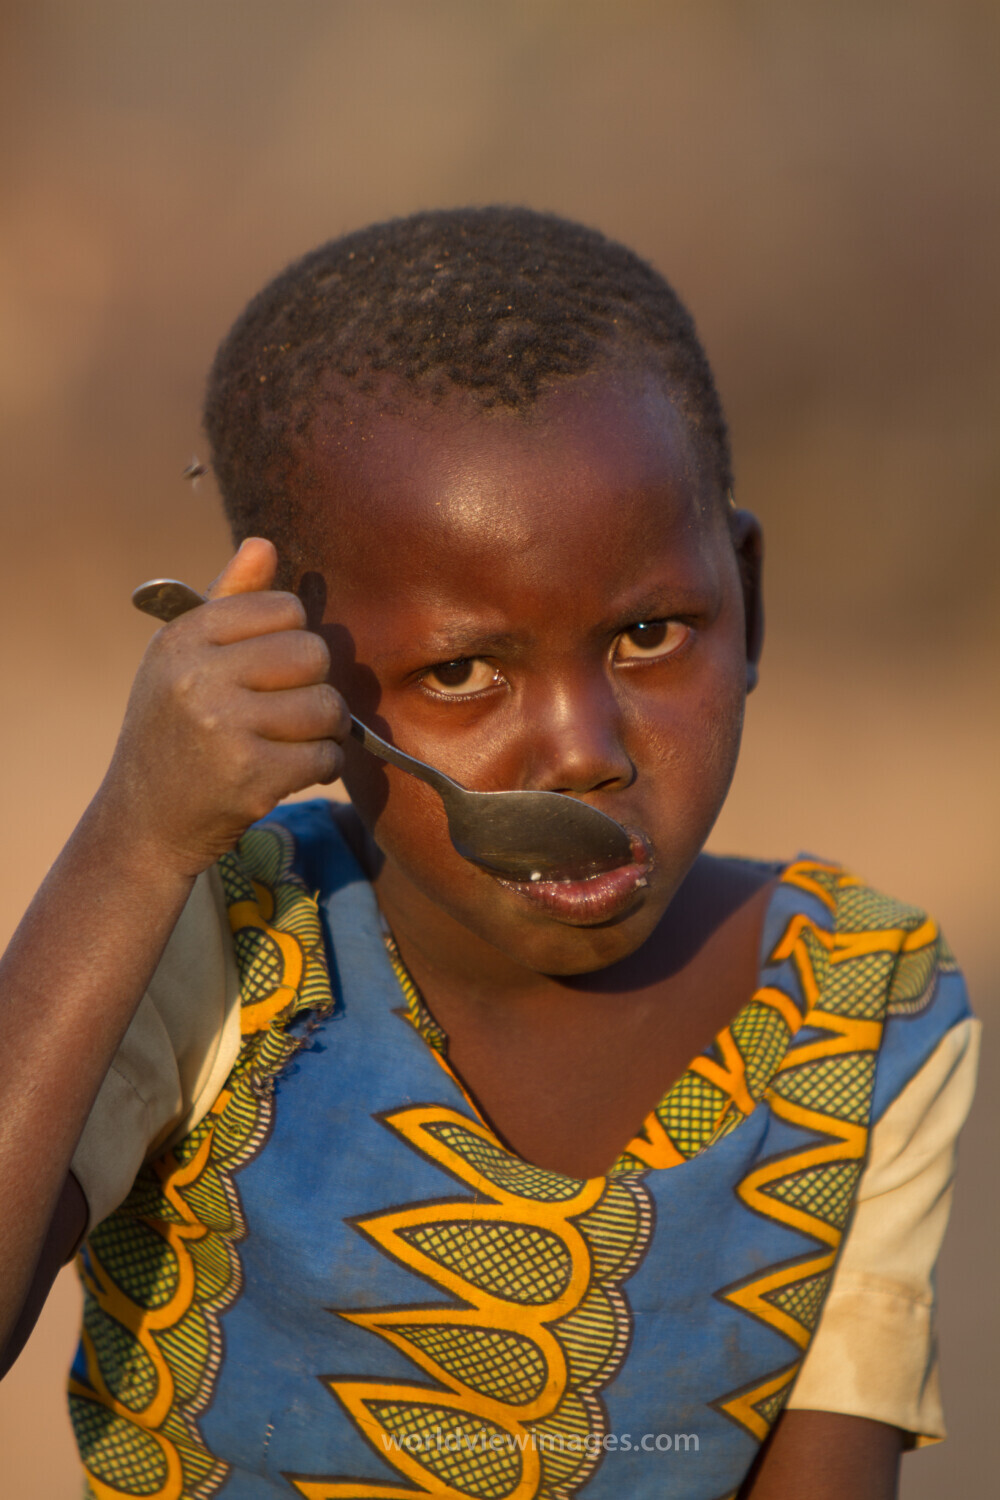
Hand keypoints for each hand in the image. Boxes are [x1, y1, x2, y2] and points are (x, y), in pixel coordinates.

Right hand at [100, 538, 346, 874]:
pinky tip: (288, 773)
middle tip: (283, 710)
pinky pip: (326, 756)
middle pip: (313, 653)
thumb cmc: (172, 730)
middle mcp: (198, 677)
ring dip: (321, 731)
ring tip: (286, 743)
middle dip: (312, 685)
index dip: (292, 639)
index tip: (269, 669)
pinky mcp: (251, 776)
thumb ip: (228, 601)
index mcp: (184, 638)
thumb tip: (264, 545)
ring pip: (327, 707)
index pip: (285, 608)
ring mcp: (224, 727)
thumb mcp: (183, 658)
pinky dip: (321, 767)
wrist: (144, 821)